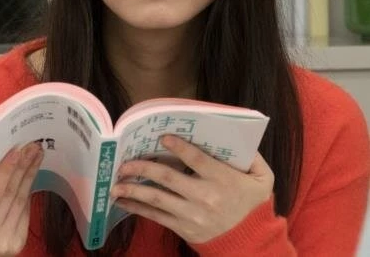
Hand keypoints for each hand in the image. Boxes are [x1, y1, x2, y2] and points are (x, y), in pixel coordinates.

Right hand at [0, 142, 43, 255]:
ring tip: (36, 155)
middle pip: (10, 194)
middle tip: (32, 147)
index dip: (6, 170)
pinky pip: (24, 212)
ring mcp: (3, 243)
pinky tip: (31, 175)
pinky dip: (28, 192)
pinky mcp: (16, 245)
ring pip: (20, 201)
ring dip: (30, 175)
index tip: (18, 150)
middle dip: (23, 167)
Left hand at [110, 135, 273, 243]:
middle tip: (124, 162)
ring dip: (132, 190)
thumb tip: (236, 135)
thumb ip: (252, 156)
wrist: (250, 242)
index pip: (196, 159)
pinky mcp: (183, 227)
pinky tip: (123, 201)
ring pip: (156, 199)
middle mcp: (204, 197)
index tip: (162, 137)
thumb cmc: (253, 203)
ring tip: (115, 183)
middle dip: (142, 168)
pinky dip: (137, 208)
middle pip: (168, 178)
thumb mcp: (263, 178)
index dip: (178, 147)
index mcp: (222, 179)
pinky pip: (156, 217)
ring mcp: (191, 215)